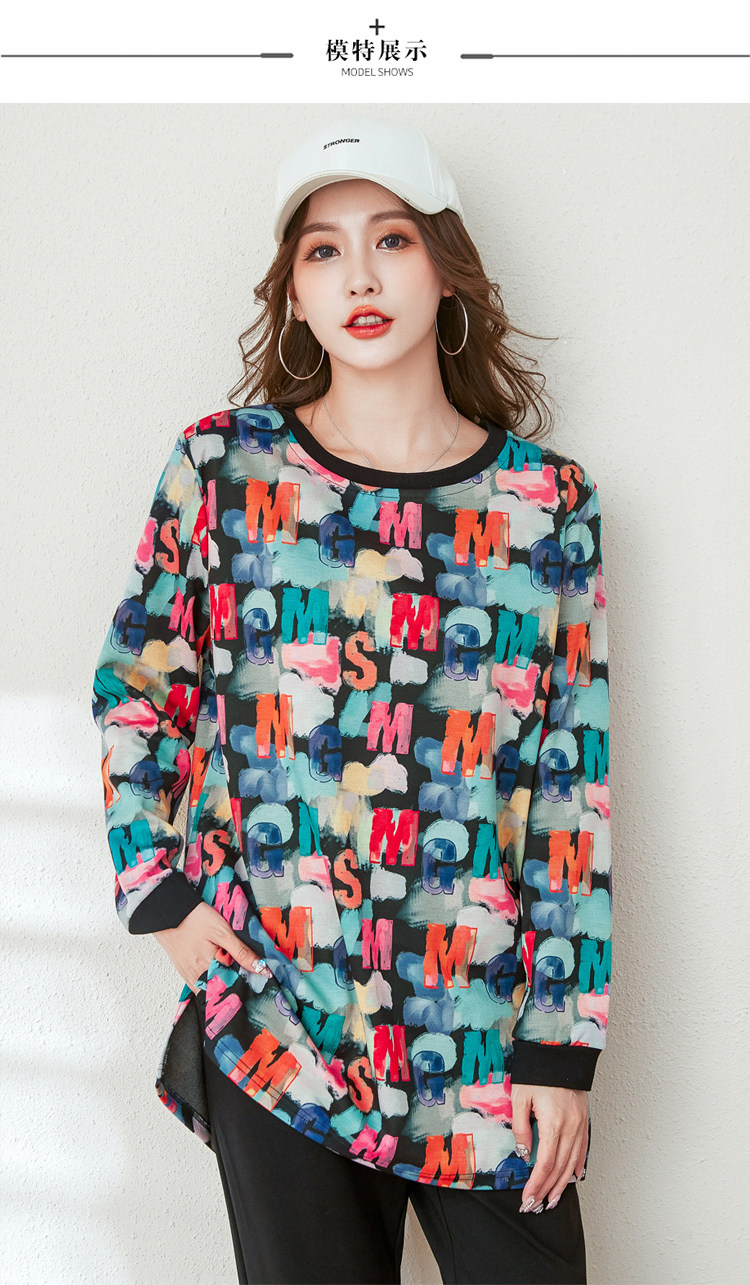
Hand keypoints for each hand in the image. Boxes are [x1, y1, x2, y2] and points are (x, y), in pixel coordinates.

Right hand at [153, 901, 272, 993]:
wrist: (168, 911)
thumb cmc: (194, 918)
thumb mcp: (223, 931)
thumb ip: (242, 952)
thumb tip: (263, 970)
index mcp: (209, 970)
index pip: (233, 990)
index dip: (248, 987)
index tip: (260, 982)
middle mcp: (197, 979)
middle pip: (222, 993)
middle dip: (237, 988)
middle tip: (249, 978)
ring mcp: (189, 977)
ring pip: (211, 991)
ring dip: (224, 985)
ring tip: (235, 973)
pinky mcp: (184, 972)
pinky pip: (201, 986)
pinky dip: (212, 982)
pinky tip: (219, 971)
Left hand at [511, 1083, 587, 1212]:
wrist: (559, 1053)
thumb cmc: (537, 1072)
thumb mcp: (520, 1098)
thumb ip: (521, 1128)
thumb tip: (524, 1153)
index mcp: (553, 1124)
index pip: (545, 1164)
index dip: (536, 1184)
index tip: (528, 1198)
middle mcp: (570, 1127)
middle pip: (559, 1168)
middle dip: (547, 1190)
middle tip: (536, 1206)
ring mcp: (579, 1124)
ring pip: (572, 1162)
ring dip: (562, 1184)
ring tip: (553, 1200)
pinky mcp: (583, 1120)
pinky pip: (582, 1149)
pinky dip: (577, 1166)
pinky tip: (573, 1177)